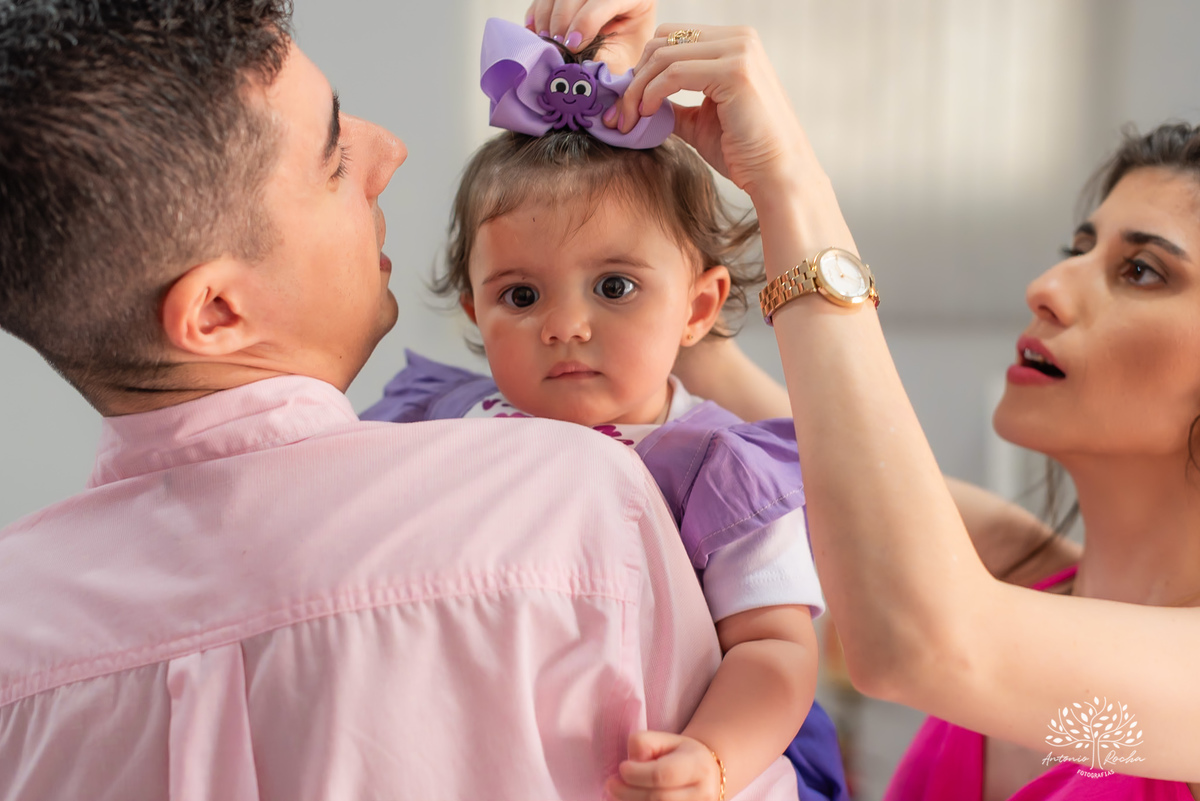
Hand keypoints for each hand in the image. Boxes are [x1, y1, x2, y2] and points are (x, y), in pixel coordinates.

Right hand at [524, 0, 656, 73]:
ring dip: (547, 16)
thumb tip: (576, 60)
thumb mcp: (622, 59)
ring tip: (547, 41)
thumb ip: (604, 58)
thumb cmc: (625, 56)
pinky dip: (537, 14)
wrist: (621, 52)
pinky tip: (538, 33)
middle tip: (558, 45)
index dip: (586, 20)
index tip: (572, 46)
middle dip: (563, 19)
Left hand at [606, 731, 722, 800]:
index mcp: (699, 766)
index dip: (637, 774)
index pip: (663, 774)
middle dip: (629, 793)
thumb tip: (632, 762)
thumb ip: (645, 743)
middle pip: (659, 799)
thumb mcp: (665, 739)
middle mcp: (704, 794)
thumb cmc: (679, 755)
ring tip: (617, 795)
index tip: (622, 768)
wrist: (705, 776)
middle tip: (610, 785)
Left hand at [609, 25, 810, 199]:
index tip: (626, 104)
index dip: (642, 69)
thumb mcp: (700, 122)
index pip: (672, 39)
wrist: (777, 176)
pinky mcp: (735, 70)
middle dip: (634, 77)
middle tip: (620, 114)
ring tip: (629, 120)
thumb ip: (673, 104)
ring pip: (664, 55)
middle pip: (663, 41)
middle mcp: (739, 39)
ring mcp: (739, 51)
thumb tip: (639, 102)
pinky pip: (674, 72)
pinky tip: (647, 115)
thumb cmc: (744, 153)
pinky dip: (652, 93)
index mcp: (733, 44)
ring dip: (637, 90)